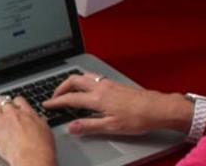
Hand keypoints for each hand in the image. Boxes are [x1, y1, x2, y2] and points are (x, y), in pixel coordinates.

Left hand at [0, 96, 54, 165]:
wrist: (32, 157)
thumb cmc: (42, 147)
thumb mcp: (46, 131)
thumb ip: (40, 122)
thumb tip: (40, 119)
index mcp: (27, 113)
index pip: (18, 100)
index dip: (14, 102)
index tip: (12, 104)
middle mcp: (13, 114)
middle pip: (2, 102)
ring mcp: (1, 122)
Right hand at [43, 73, 188, 135]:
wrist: (158, 108)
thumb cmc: (138, 118)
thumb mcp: (111, 127)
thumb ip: (89, 126)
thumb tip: (72, 127)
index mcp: (97, 98)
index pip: (70, 98)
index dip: (56, 101)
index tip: (47, 104)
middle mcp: (101, 87)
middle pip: (74, 80)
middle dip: (61, 87)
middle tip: (54, 96)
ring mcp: (109, 83)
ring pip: (84, 76)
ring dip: (72, 82)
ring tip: (68, 90)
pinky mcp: (115, 84)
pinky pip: (93, 78)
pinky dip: (84, 82)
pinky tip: (88, 90)